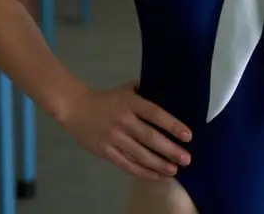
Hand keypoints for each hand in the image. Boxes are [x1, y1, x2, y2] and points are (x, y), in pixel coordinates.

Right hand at [63, 81, 192, 178]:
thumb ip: (145, 91)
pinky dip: (142, 171)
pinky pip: (127, 164)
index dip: (172, 124)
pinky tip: (155, 175)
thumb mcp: (126, 89)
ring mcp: (114, 138)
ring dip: (159, 164)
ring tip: (174, 170)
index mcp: (131, 103)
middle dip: (170, 150)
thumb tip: (167, 90)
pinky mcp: (106, 151)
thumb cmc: (106, 99)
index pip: (155, 114)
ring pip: (140, 154)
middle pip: (150, 137)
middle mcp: (124, 121)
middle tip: (187, 159)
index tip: (187, 135)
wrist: (75, 108)